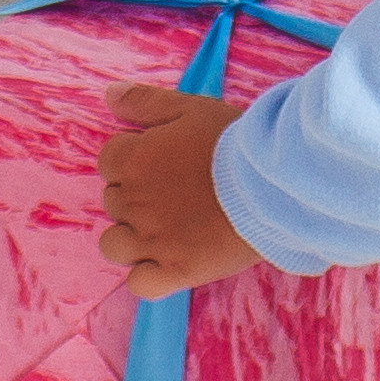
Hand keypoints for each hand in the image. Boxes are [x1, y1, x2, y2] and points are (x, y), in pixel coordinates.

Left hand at [96, 84, 261, 296]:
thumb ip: (144, 101)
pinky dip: (148, 275)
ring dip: (132, 237)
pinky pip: (139, 284)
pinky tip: (169, 262)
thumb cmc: (233, 142)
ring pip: (114, 245)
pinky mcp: (174, 272)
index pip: (109, 160)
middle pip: (112, 201)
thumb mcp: (190, 108)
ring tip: (166, 229)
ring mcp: (151, 242)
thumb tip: (107, 96)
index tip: (163, 160)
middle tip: (176, 191)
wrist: (272, 184)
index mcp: (133, 160)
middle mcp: (133, 203)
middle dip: (136, 195)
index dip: (134, 158)